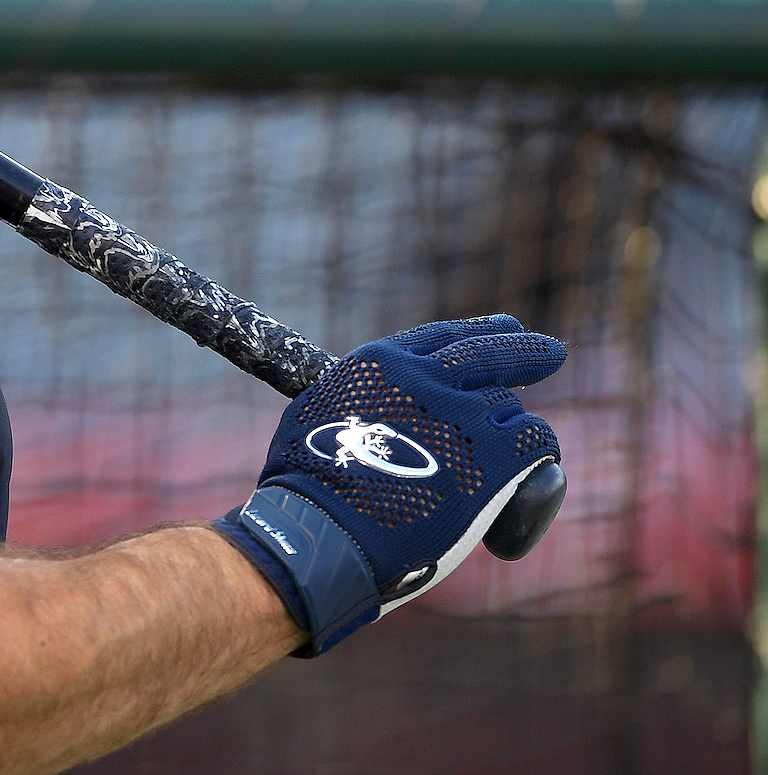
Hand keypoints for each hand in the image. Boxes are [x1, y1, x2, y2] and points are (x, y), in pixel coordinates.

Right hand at [212, 314, 564, 655]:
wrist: (327, 531)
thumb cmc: (308, 486)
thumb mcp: (318, 414)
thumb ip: (358, 398)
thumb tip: (370, 404)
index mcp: (382, 363)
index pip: (442, 336)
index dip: (478, 331)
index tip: (505, 327)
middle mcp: (428, 378)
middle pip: (491, 352)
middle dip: (524, 350)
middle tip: (551, 352)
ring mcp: (465, 416)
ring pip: (509, 407)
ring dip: (509, 429)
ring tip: (501, 458)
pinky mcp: (496, 458)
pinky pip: (537, 443)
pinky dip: (540, 455)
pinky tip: (537, 470)